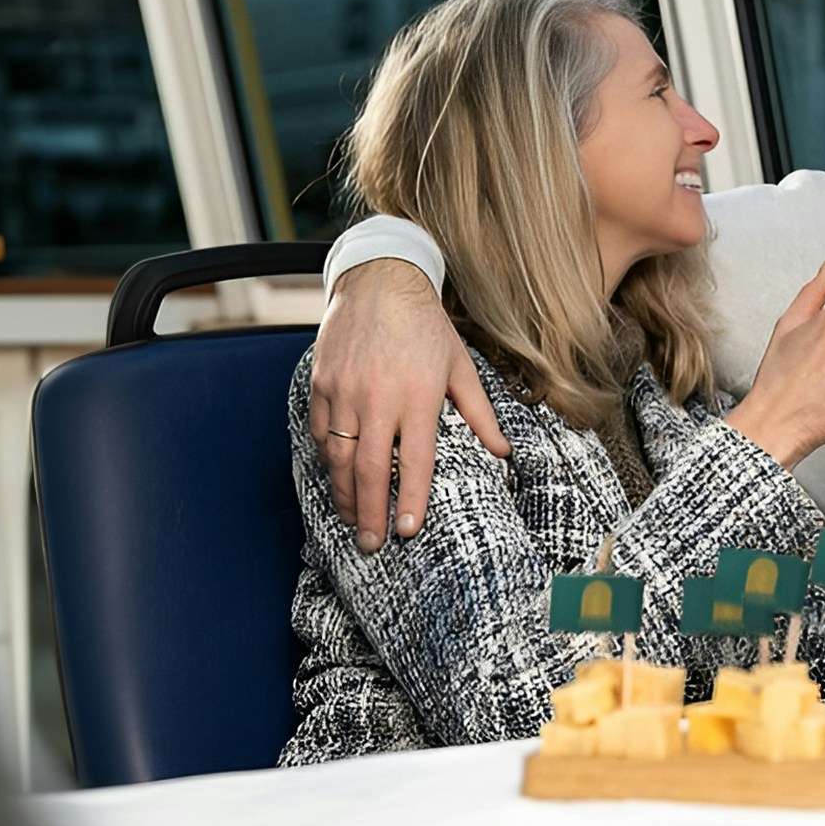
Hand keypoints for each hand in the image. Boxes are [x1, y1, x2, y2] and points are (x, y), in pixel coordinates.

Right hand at [308, 259, 510, 552]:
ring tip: (353, 521)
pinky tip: (338, 479)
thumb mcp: (461, 366)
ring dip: (345, 493)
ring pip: (339, 456)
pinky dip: (328, 460)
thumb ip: (479, 413)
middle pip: (372, 468)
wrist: (380, 281)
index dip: (412, 499)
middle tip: (372, 544)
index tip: (408, 531)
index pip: (417, 460)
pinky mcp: (321, 383)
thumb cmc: (426, 327)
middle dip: (370, 512)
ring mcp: (345, 390)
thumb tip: (503, 452)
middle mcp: (379, 396)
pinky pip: (322, 432)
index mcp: (419, 395)